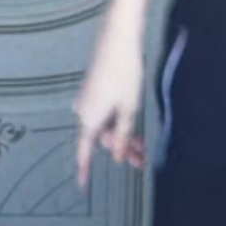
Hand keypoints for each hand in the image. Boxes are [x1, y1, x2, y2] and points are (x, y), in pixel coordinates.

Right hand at [73, 19, 146, 190]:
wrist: (119, 38)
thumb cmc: (125, 73)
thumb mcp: (129, 109)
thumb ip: (123, 135)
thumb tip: (119, 156)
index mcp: (89, 119)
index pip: (85, 152)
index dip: (85, 171)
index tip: (83, 187)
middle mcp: (83, 110)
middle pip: (101, 137)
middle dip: (121, 148)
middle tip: (142, 158)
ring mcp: (88, 97)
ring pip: (105, 124)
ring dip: (122, 134)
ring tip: (143, 143)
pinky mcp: (94, 86)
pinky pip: (104, 111)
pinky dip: (117, 119)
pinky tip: (131, 121)